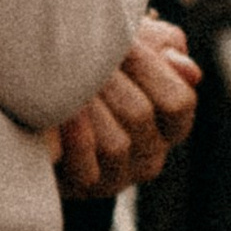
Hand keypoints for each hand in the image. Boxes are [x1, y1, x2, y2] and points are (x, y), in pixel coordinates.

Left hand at [54, 19, 198, 198]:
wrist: (42, 103)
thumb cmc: (97, 66)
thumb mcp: (136, 47)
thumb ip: (165, 49)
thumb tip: (187, 69)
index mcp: (169, 124)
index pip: (178, 103)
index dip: (149, 67)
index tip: (122, 42)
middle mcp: (150, 155)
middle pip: (140, 115)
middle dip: (106, 79)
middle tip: (81, 55)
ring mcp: (119, 176)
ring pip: (115, 144)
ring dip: (85, 106)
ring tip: (64, 80)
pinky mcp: (84, 188)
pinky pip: (86, 169)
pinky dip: (72, 138)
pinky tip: (59, 113)